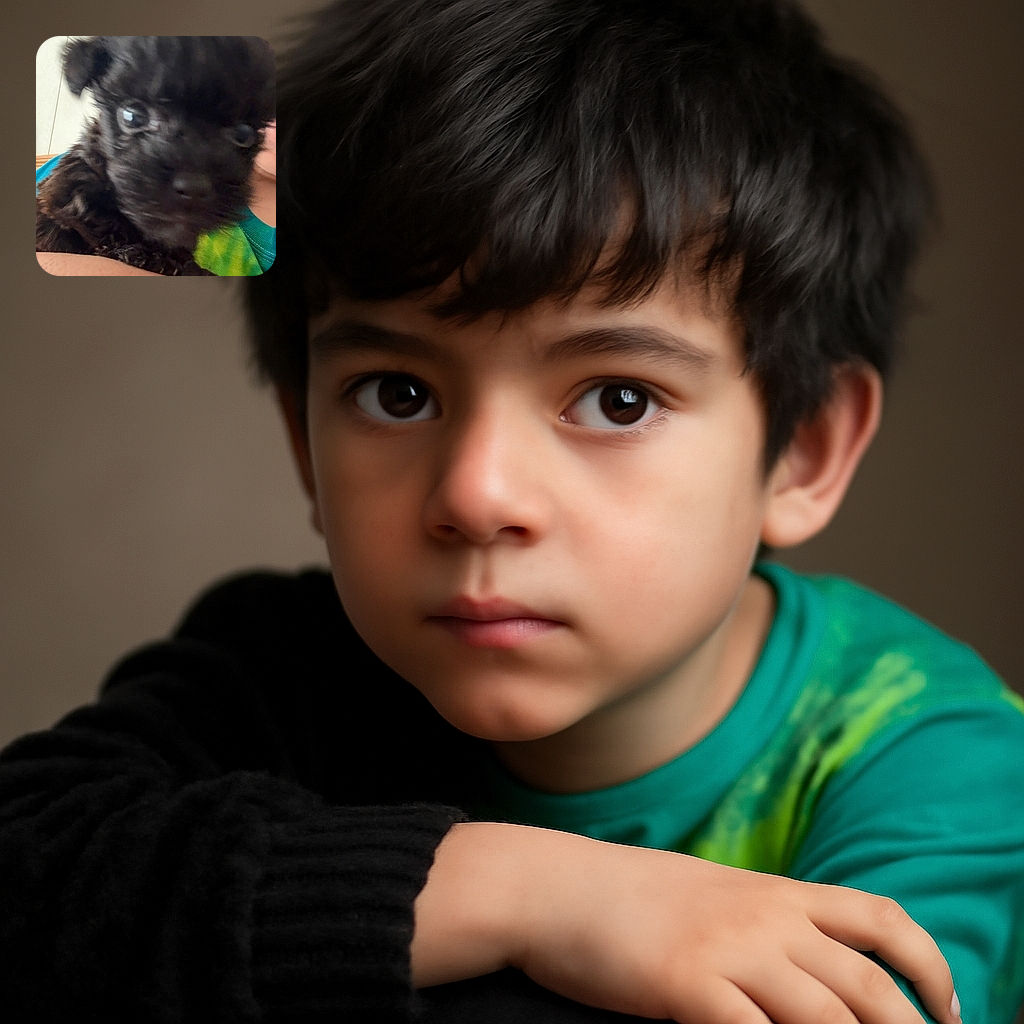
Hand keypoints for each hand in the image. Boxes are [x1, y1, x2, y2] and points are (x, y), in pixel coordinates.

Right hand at [412, 823, 959, 1023]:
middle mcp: (763, 917)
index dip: (927, 963)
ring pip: (827, 1018)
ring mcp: (727, 951)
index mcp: (772, 891)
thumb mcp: (706, 890)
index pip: (879, 918)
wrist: (552, 885)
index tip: (946, 1005)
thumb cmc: (624, 894)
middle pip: (868, 985)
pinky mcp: (687, 985)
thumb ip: (759, 917)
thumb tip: (804, 959)